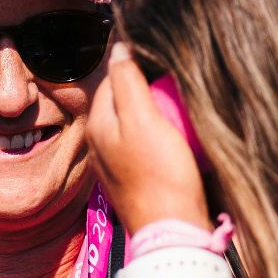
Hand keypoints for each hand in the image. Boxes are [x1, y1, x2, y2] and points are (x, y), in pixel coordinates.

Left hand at [87, 42, 212, 229]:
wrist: (172, 230)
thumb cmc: (160, 173)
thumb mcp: (144, 119)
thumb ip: (128, 82)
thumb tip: (118, 47)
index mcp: (97, 125)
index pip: (112, 79)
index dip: (136, 65)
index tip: (164, 58)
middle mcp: (99, 143)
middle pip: (123, 101)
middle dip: (145, 88)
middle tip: (175, 80)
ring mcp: (116, 163)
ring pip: (135, 122)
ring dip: (154, 110)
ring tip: (180, 104)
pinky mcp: (135, 178)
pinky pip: (145, 143)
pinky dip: (160, 133)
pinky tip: (178, 135)